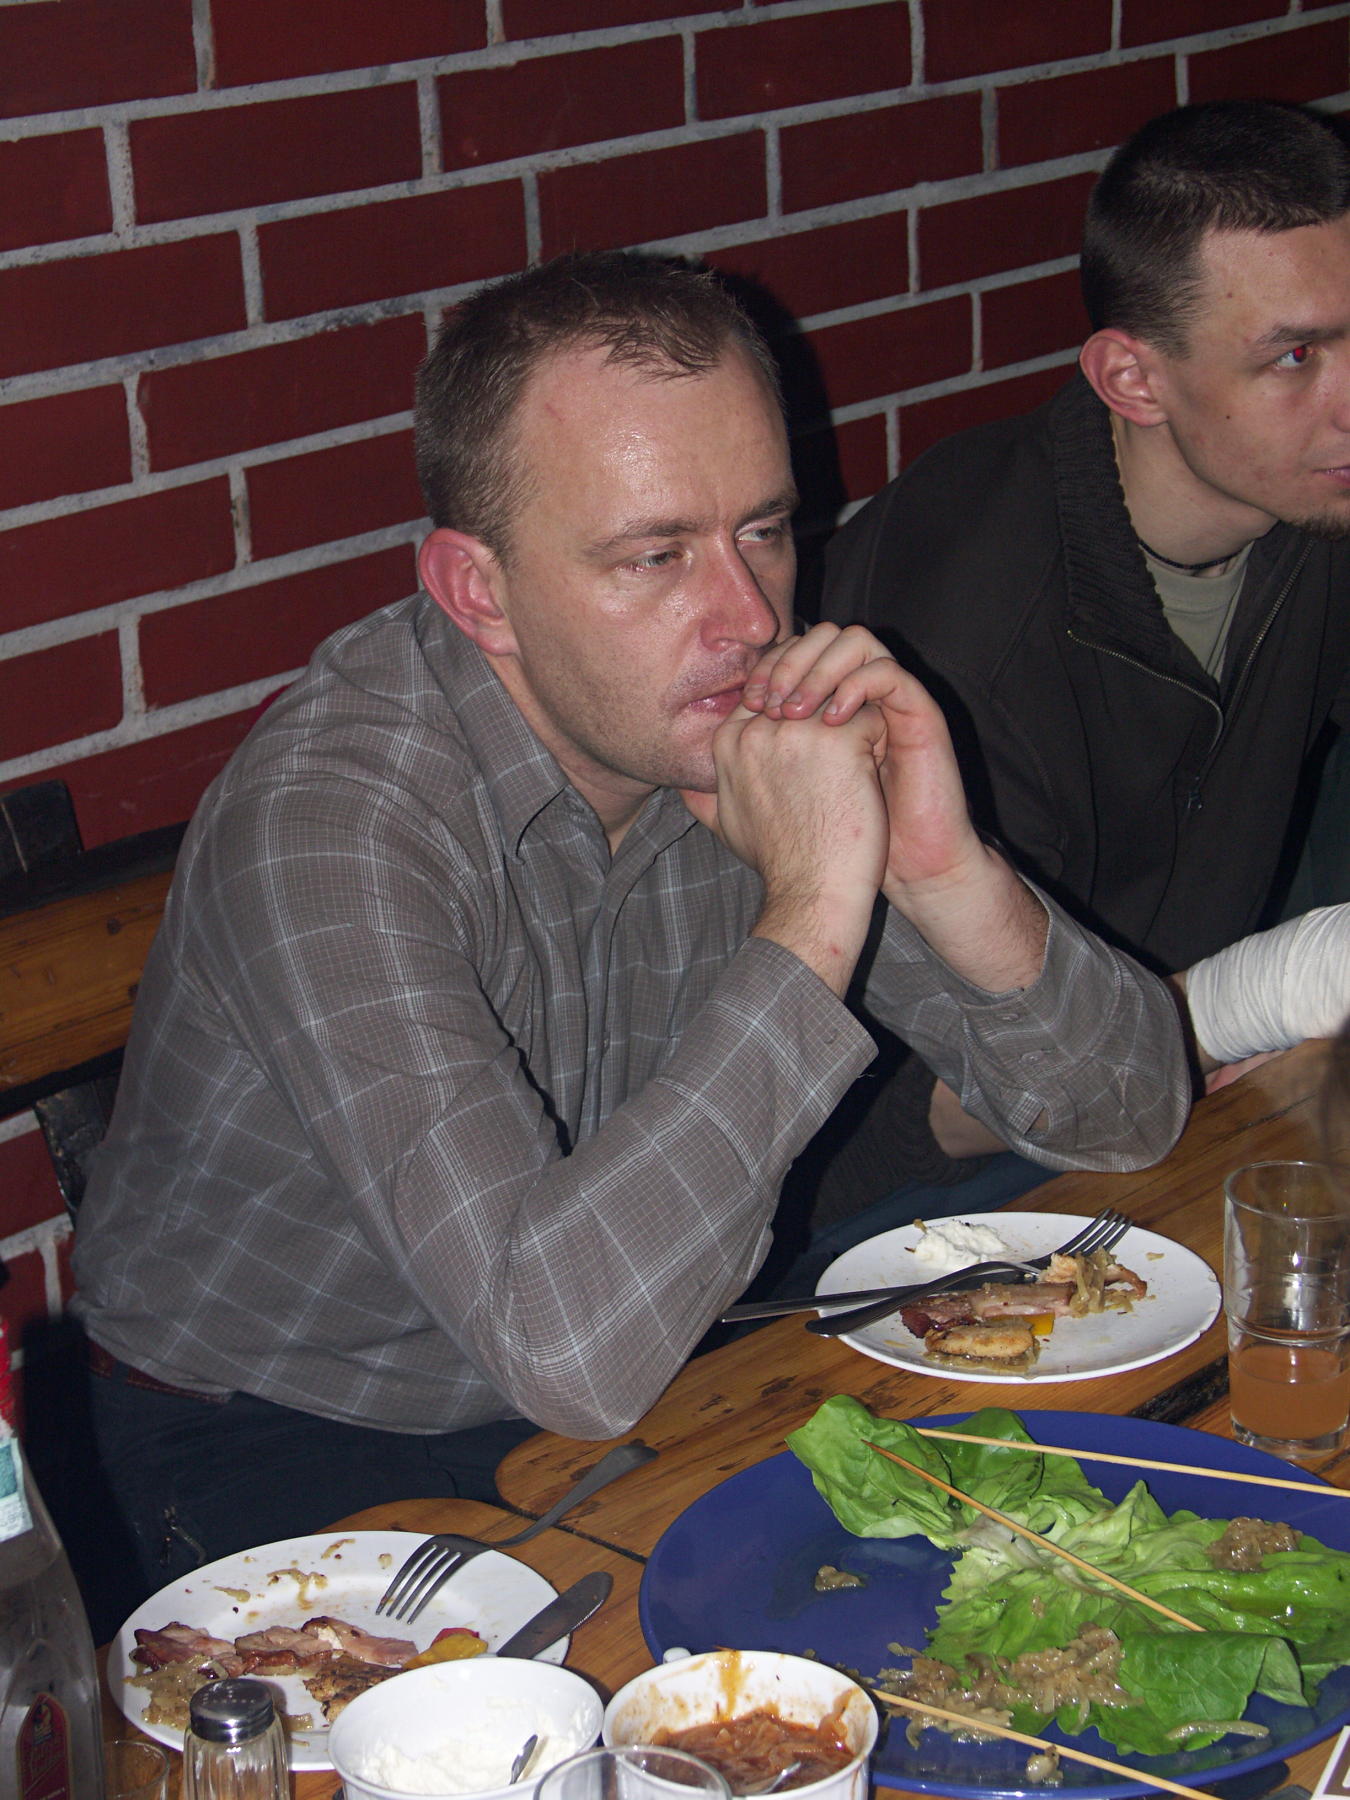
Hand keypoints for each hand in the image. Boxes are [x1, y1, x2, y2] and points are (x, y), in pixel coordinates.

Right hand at [680, 694, 887, 994]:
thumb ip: (706, 797)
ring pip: (840, 696)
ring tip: (854, 772)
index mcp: (729, 741)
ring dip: (853, 728)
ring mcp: (797, 731)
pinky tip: (869, 781)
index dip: (799, 713)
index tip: (813, 754)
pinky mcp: (839, 740)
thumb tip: (685, 788)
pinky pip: (871, 714)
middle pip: (806, 687)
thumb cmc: (778, 863)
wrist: (811, 893)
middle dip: (827, 714)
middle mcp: (756, 729)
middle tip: (837, 765)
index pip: (769, 691)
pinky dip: (878, 743)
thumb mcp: (725, 826)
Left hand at [741, 624, 985, 893]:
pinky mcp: (916, 715)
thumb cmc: (824, 847)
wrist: (877, 872)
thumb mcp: (760, 819)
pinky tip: (835, 721)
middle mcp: (853, 695)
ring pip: (855, 640)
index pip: (791, 655)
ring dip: (821, 668)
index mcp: (821, 707)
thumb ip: (726, 794)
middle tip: (770, 702)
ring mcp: (885, 701)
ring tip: (800, 711)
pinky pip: (889, 672)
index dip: (765, 669)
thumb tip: (681, 786)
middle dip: (789, 661)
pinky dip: (858, 685)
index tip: (747, 702)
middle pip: (820, 637)